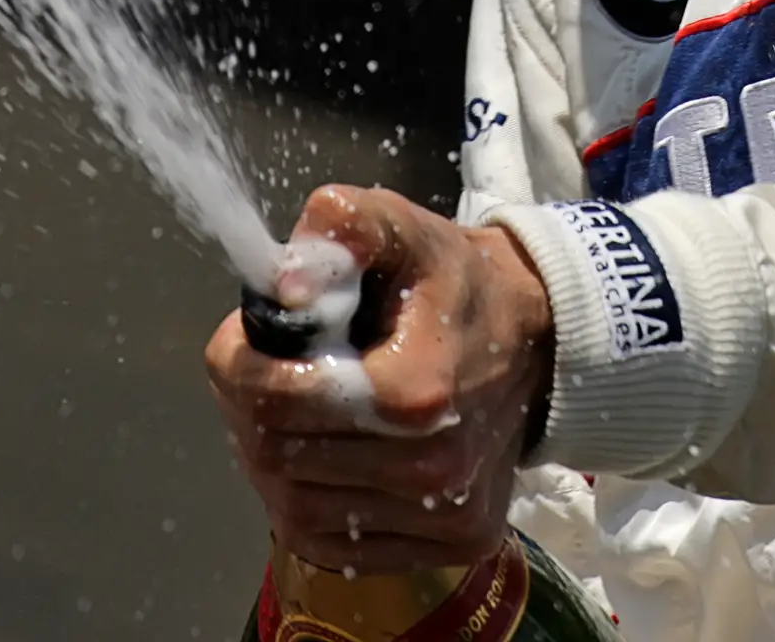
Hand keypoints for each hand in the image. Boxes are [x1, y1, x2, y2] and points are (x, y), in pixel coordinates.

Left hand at [202, 184, 556, 573]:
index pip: (276, 399)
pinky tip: (319, 457)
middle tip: (258, 371)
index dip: (236, 365)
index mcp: (415, 390)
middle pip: (278, 457)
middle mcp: (432, 467)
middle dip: (247, 408)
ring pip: (293, 509)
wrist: (538, 340)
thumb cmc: (454, 281)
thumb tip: (282, 287)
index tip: (238, 339)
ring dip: (270, 459)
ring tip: (287, 411)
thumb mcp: (401, 228)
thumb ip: (341, 228)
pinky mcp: (449, 544)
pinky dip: (304, 505)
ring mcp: (443, 516)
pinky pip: (332, 546)